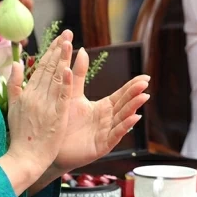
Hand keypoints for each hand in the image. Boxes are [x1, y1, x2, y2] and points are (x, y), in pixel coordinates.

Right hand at [2, 32, 73, 186]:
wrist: (24, 158)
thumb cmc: (19, 135)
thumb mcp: (12, 107)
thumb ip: (15, 85)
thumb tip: (15, 63)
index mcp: (26, 94)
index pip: (40, 68)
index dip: (51, 52)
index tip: (59, 39)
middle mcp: (35, 97)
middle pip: (49, 69)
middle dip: (59, 49)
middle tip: (68, 33)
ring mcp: (45, 106)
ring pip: (55, 79)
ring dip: (63, 59)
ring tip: (69, 42)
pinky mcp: (55, 117)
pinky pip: (61, 97)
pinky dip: (64, 84)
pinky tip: (69, 70)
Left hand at [54, 48, 149, 167]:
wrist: (51, 145)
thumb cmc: (63, 120)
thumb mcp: (72, 94)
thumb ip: (78, 74)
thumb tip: (81, 50)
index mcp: (103, 108)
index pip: (121, 95)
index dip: (132, 86)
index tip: (144, 77)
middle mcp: (107, 119)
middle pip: (124, 105)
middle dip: (135, 94)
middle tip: (145, 84)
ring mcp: (106, 133)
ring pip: (122, 119)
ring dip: (133, 108)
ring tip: (143, 97)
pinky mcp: (101, 146)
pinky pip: (115, 135)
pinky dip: (124, 127)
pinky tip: (134, 118)